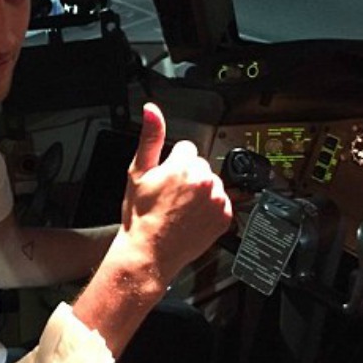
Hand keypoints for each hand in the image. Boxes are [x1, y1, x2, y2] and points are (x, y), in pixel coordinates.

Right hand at [119, 103, 231, 281]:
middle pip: (200, 165)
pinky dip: (210, 209)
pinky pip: (221, 203)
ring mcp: (217, 200)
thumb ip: (150, 137)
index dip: (172, 163)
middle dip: (187, 176)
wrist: (149, 252)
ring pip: (211, 183)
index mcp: (184, 166)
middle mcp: (204, 181)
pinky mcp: (224, 217)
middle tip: (170, 196)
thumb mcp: (138, 172)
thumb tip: (152, 110)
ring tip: (180, 208)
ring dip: (200, 192)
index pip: (186, 149)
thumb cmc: (141, 216)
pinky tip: (192, 218)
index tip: (165, 179)